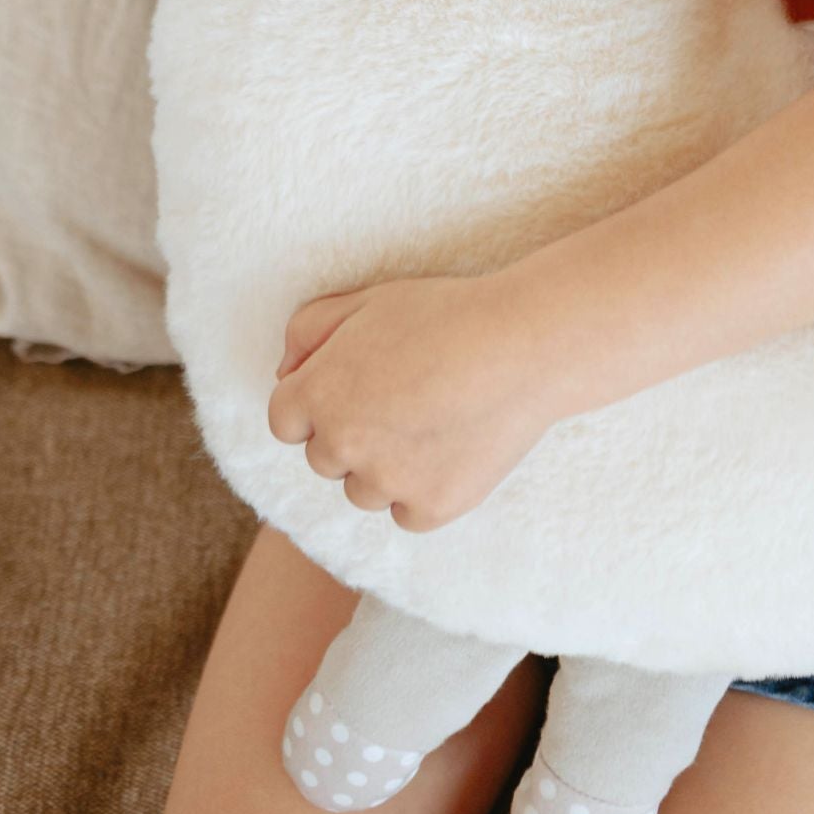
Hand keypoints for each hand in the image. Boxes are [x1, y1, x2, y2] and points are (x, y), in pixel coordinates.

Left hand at [266, 269, 557, 531]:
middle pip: (326, 459)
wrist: (527, 345)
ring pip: (365, 491)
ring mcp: (387, 481)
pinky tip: (453, 449)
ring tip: (434, 423)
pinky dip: (424, 491)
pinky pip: (407, 513)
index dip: (320, 403)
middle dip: (354, 434)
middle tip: (406, 401)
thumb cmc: (450, 314)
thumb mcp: (370, 300)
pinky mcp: (431, 508)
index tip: (358, 390)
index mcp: (318, 393)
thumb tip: (286, 372)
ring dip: (386, 467)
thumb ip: (308, 332)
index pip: (287, 421)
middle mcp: (342, 444)